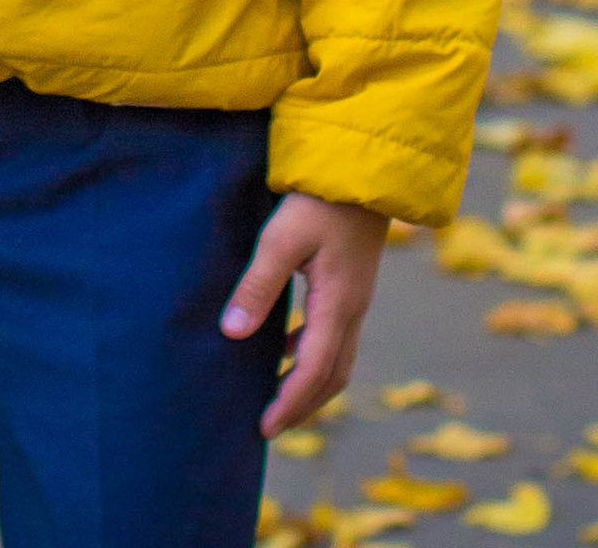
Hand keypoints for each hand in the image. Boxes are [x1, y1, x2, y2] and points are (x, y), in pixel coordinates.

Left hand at [219, 191, 387, 435]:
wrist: (365, 169)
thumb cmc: (319, 200)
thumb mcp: (282, 238)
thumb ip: (258, 284)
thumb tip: (233, 332)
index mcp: (338, 304)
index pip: (314, 371)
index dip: (290, 403)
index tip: (264, 428)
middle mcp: (353, 309)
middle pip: (332, 376)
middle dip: (302, 405)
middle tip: (270, 426)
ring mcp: (357, 299)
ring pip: (338, 360)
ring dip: (310, 384)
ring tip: (278, 397)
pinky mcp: (353, 285)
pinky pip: (337, 338)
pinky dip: (314, 355)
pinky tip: (289, 347)